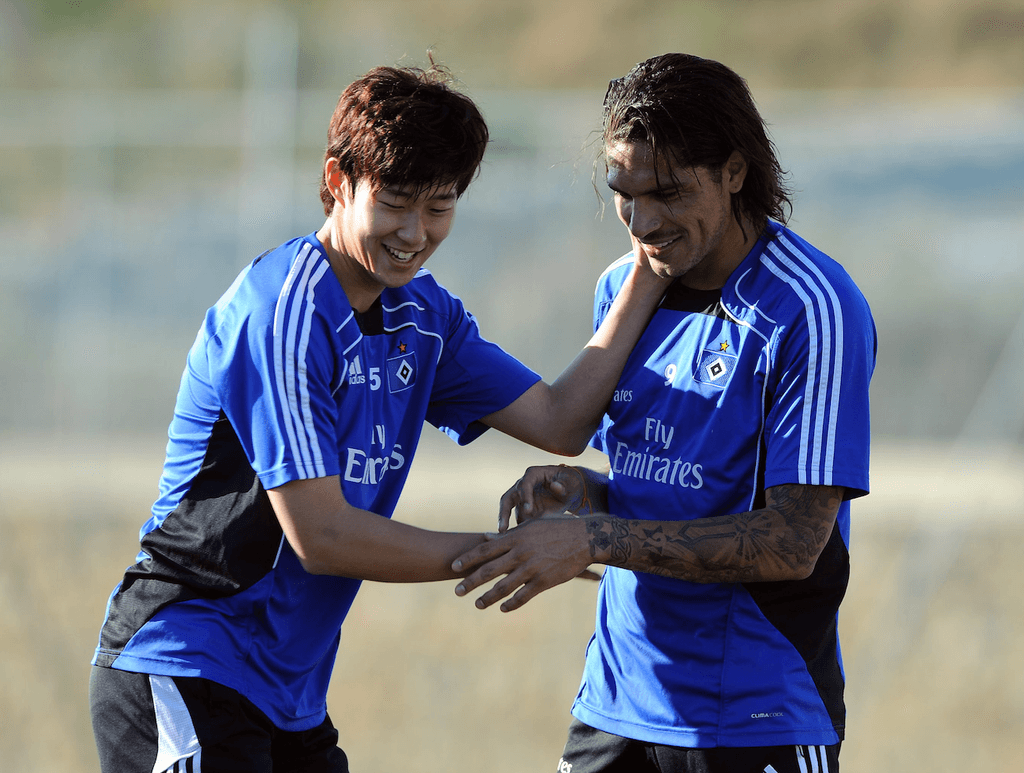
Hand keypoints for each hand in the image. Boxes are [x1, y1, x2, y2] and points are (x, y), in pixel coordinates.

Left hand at [452, 517, 596, 611]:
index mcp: (516, 537)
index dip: (468, 559)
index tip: (454, 567)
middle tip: (457, 591)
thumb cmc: (557, 527)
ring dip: (488, 597)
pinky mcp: (544, 581)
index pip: (485, 549)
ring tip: (477, 604)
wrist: (585, 538)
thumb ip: (509, 534)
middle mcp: (520, 553)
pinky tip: (503, 608)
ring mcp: (532, 568)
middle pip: (489, 570)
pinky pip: (523, 595)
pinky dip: (511, 603)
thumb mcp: (531, 526)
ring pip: (504, 586)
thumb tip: (487, 537)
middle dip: (471, 581)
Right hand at [497, 465, 588, 532]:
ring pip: (511, 513)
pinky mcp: (524, 510)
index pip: (524, 485)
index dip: (525, 497)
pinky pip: (520, 520)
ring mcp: (522, 499)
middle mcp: (523, 486)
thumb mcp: (570, 483)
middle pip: (507, 499)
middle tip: (502, 530)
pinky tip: (520, 542)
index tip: (528, 511)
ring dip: (511, 526)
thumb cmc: (569, 482)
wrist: (570, 489)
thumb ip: (564, 485)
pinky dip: (519, 530)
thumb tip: (555, 486)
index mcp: (533, 474)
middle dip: (503, 514)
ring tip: (513, 541)